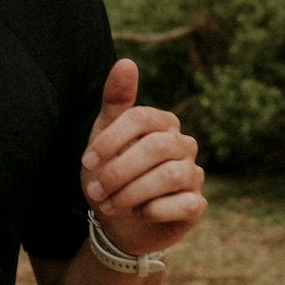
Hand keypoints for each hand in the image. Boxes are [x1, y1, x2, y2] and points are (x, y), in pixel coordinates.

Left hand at [81, 59, 205, 257]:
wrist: (119, 222)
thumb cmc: (111, 174)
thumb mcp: (104, 137)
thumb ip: (115, 101)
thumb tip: (127, 62)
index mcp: (163, 122)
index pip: (140, 119)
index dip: (111, 140)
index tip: (87, 161)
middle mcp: (184, 144)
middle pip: (156, 148)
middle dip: (120, 171)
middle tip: (95, 190)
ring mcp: (194, 174)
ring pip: (169, 176)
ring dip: (132, 193)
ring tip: (110, 204)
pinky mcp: (197, 205)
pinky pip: (184, 204)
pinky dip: (154, 210)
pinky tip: (139, 213)